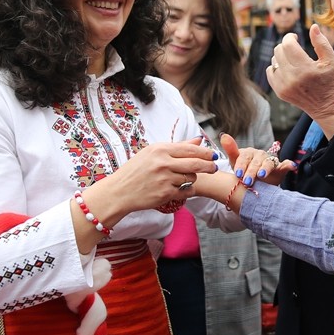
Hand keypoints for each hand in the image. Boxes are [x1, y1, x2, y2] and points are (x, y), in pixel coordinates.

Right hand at [82, 137, 216, 223]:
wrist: (119, 191)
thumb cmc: (135, 171)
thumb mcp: (152, 153)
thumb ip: (177, 147)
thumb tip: (198, 141)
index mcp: (160, 149)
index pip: (189, 149)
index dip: (205, 152)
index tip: (213, 155)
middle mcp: (163, 162)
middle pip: (196, 163)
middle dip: (209, 166)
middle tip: (214, 167)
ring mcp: (164, 179)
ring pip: (191, 177)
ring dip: (192, 178)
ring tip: (184, 178)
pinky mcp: (165, 193)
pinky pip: (185, 191)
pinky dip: (186, 190)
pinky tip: (180, 189)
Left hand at [219, 133, 295, 187]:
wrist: (255, 181)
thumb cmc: (243, 170)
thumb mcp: (235, 162)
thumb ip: (231, 150)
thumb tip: (223, 135)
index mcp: (249, 153)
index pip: (245, 157)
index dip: (241, 165)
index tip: (238, 174)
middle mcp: (260, 155)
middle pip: (256, 162)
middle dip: (251, 172)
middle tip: (247, 181)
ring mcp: (270, 161)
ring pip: (269, 163)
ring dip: (265, 169)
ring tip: (262, 175)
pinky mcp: (280, 168)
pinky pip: (285, 165)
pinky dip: (288, 165)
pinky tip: (291, 166)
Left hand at [268, 25, 333, 136]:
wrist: (327, 106)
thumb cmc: (331, 81)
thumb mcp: (332, 60)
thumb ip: (321, 42)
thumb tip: (313, 26)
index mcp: (306, 68)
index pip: (288, 44)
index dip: (290, 37)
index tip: (295, 38)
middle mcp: (292, 78)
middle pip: (279, 50)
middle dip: (286, 45)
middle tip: (294, 47)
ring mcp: (284, 86)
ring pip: (273, 60)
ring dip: (281, 56)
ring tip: (292, 59)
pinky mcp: (279, 92)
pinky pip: (270, 72)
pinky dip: (276, 67)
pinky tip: (286, 68)